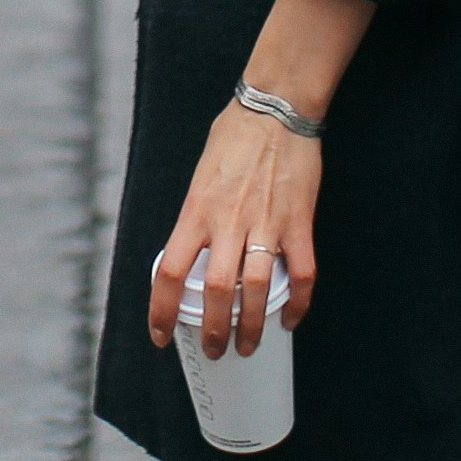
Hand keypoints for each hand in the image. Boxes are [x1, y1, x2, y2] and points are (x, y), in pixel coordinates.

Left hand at [145, 101, 320, 359]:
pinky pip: (301, 274)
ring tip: (248, 346)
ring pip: (257, 291)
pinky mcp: (298, 222)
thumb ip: (196, 216)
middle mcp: (227, 222)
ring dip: (252, 327)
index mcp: (196, 211)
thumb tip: (192, 251)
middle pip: (216, 292)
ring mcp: (265, 224)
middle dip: (214, 331)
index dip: (162, 311)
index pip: (170, 272)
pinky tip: (290, 319)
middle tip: (215, 352)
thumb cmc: (233, 138)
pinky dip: (297, 303)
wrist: (274, 109)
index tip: (160, 335)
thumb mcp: (200, 178)